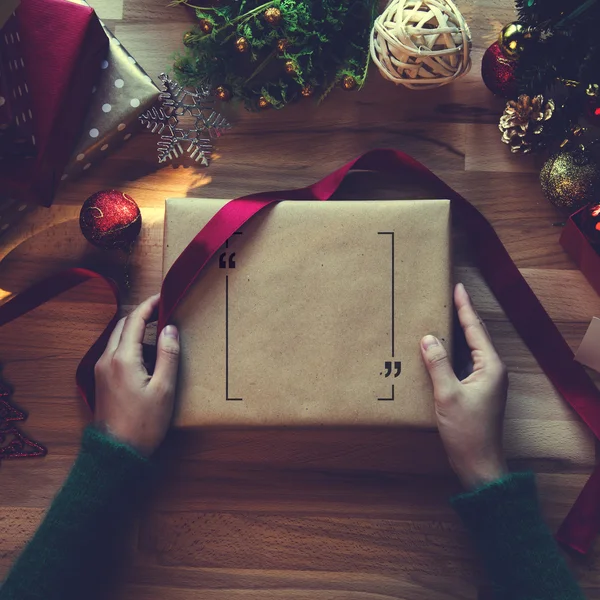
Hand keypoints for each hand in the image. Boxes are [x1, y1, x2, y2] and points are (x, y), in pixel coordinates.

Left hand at [94, 294, 179, 456]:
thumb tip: (170, 329)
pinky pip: (115, 353)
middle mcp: (107, 360)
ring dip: (136, 332)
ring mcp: (101, 371)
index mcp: (123, 359)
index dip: (149, 306)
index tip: (163, 297)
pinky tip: (147, 359)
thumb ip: (168, 355)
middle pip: (122, 326)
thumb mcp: (164, 389)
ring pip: (117, 339)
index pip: (134, 320)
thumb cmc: (144, 424)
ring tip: (159, 338)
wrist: (117, 454)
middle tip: (163, 313)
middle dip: (141, 316)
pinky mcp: (102, 381)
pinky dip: (130, 347)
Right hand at [420, 283, 508, 489]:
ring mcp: (485, 381)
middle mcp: (492, 370)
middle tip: (450, 295)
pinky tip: (439, 349)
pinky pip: (464, 363)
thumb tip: (427, 338)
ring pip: (469, 350)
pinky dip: (452, 352)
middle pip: (475, 336)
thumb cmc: (467, 431)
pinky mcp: (476, 391)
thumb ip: (438, 364)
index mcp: (491, 367)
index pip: (475, 329)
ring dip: (457, 333)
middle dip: (463, 315)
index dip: (465, 307)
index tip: (457, 288)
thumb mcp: (448, 395)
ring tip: (442, 315)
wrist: (479, 464)